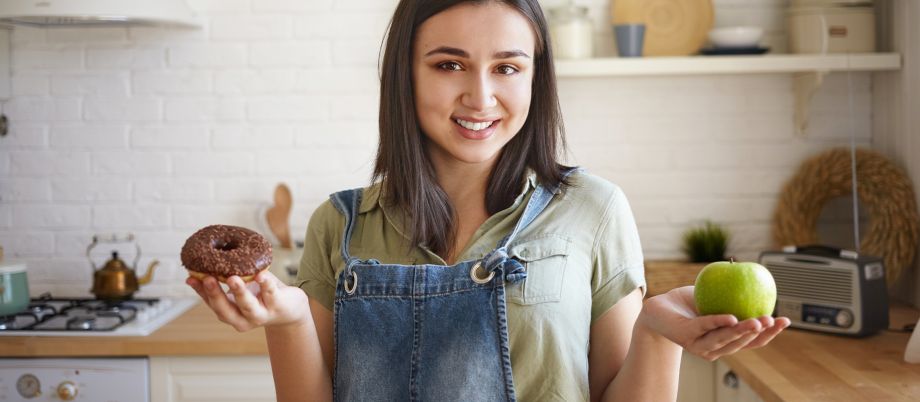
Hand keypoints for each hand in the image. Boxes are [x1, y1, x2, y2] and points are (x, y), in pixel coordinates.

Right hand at [186, 270, 310, 331]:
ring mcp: (261, 314)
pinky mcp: (278, 306)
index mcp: (230, 314)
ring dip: (239, 292)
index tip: (190, 278)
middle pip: (225, 309)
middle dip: (215, 294)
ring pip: (247, 306)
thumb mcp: (240, 289)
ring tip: (232, 278)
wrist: (290, 309)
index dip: (200, 291)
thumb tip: (205, 259)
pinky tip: (261, 275)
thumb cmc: (260, 295)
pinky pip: (270, 293)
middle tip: (207, 278)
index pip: (211, 303)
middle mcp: (243, 319)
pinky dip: (265, 284)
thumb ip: (226, 279)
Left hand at [639, 286, 790, 360]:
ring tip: (756, 321)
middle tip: (771, 320)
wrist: (658, 310)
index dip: (770, 333)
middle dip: (759, 334)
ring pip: (724, 339)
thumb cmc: (689, 305)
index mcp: (725, 341)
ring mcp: (699, 345)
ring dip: (742, 331)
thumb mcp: (715, 298)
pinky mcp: (685, 335)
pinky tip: (731, 318)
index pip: (752, 341)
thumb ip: (734, 294)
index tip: (784, 320)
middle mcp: (714, 348)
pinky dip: (718, 322)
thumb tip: (758, 278)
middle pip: (742, 344)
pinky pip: (704, 327)